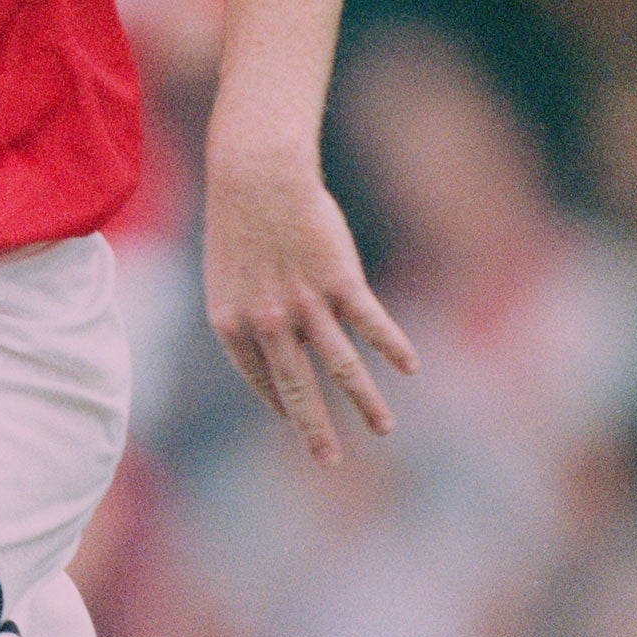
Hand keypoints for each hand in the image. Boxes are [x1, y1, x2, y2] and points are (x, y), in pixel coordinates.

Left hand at [202, 165, 417, 464]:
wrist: (256, 175)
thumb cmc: (240, 223)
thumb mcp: (228, 277)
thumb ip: (249, 317)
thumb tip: (279, 347)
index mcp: (231, 323)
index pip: (260, 379)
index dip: (279, 403)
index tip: (295, 422)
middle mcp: (267, 321)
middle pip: (297, 387)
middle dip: (315, 429)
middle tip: (328, 461)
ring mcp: (305, 303)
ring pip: (341, 365)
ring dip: (364, 401)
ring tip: (383, 427)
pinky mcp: (339, 280)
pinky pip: (370, 323)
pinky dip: (392, 346)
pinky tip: (409, 366)